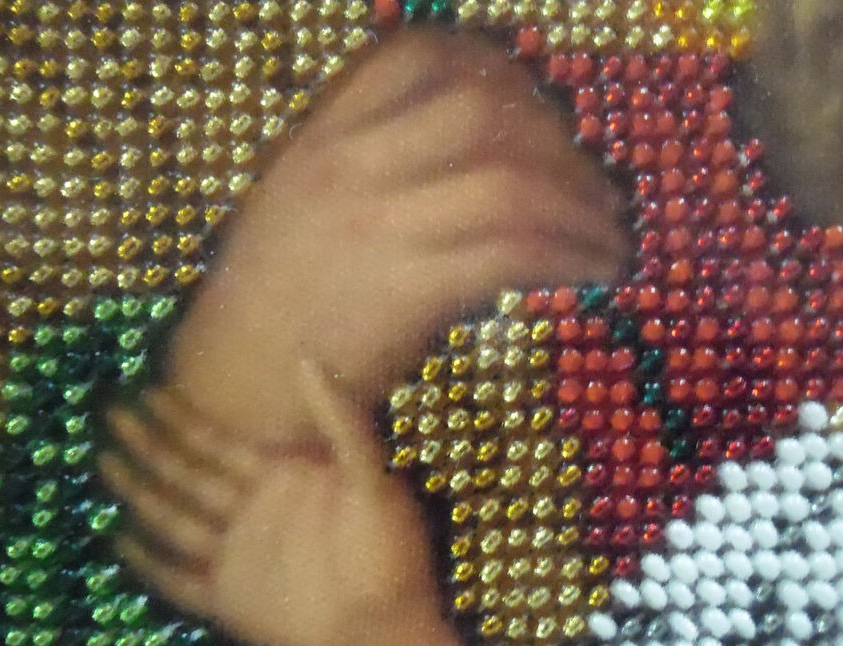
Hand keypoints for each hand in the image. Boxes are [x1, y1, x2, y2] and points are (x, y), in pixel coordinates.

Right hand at [100, 361, 437, 645]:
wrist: (384, 633)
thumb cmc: (388, 553)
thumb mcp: (372, 478)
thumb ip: (341, 420)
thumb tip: (307, 358)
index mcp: (282, 479)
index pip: (219, 441)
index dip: (182, 416)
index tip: (146, 387)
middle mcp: (253, 513)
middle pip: (186, 473)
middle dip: (148, 446)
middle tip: (109, 413)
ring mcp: (238, 557)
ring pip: (174, 519)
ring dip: (139, 493)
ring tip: (103, 463)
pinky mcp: (230, 602)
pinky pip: (177, 580)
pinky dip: (148, 563)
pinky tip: (116, 540)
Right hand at [167, 27, 627, 441]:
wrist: (231, 393)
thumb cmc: (270, 310)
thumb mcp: (302, 210)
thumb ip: (371, 169)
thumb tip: (476, 165)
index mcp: (322, 137)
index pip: (419, 55)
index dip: (499, 72)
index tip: (542, 111)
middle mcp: (350, 164)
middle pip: (484, 109)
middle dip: (560, 143)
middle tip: (596, 189)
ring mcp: (376, 222)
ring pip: (510, 181)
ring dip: (582, 207)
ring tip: (612, 238)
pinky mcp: (404, 286)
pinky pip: (511, 250)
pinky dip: (570, 256)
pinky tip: (595, 273)